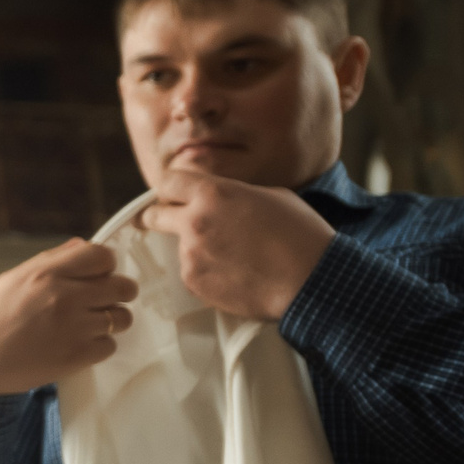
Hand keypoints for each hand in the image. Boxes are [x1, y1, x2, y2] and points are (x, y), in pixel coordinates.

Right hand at [0, 239, 138, 395]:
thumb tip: (83, 246)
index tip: (96, 275)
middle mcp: (65, 297)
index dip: (104, 265)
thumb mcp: (12, 279)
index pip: (103, 256)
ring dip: (111, 320)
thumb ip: (51, 261)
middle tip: (102, 300)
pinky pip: (110, 345)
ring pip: (122, 318)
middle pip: (123, 287)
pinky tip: (77, 343)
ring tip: (88, 324)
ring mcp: (74, 328)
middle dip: (117, 292)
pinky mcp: (77, 356)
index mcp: (47, 273)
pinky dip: (98, 345)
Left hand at [139, 168, 333, 321]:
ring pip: (180, 247)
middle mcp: (194, 222)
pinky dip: (207, 272)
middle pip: (152, 215)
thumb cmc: (300, 234)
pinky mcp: (194, 282)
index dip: (170, 188)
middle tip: (163, 221)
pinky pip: (192, 272)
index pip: (168, 181)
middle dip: (156, 217)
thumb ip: (232, 193)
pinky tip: (236, 273)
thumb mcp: (270, 196)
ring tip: (235, 257)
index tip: (170, 195)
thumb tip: (216, 198)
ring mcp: (191, 255)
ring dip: (197, 249)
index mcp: (213, 193)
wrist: (311, 280)